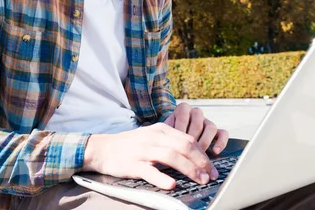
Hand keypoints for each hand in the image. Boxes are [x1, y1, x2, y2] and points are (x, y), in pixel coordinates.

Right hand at [83, 123, 217, 189]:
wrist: (103, 148)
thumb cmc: (130, 145)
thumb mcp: (152, 137)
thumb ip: (170, 142)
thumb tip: (193, 154)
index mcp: (161, 130)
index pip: (188, 139)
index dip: (203, 154)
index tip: (212, 167)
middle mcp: (154, 137)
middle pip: (184, 146)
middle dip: (201, 162)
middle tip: (211, 175)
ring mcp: (143, 150)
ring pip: (171, 156)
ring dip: (189, 169)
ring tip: (200, 179)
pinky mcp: (133, 164)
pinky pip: (150, 171)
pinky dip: (162, 178)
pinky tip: (172, 185)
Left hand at [164, 103, 228, 154]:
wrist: (171, 139)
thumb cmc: (166, 136)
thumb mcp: (164, 132)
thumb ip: (167, 134)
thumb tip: (169, 147)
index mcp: (182, 109)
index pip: (183, 114)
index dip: (180, 128)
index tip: (176, 141)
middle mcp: (196, 113)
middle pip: (198, 123)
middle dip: (192, 139)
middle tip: (186, 151)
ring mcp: (207, 122)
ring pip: (211, 127)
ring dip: (204, 142)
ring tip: (198, 153)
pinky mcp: (216, 132)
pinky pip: (223, 133)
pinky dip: (221, 142)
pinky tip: (215, 151)